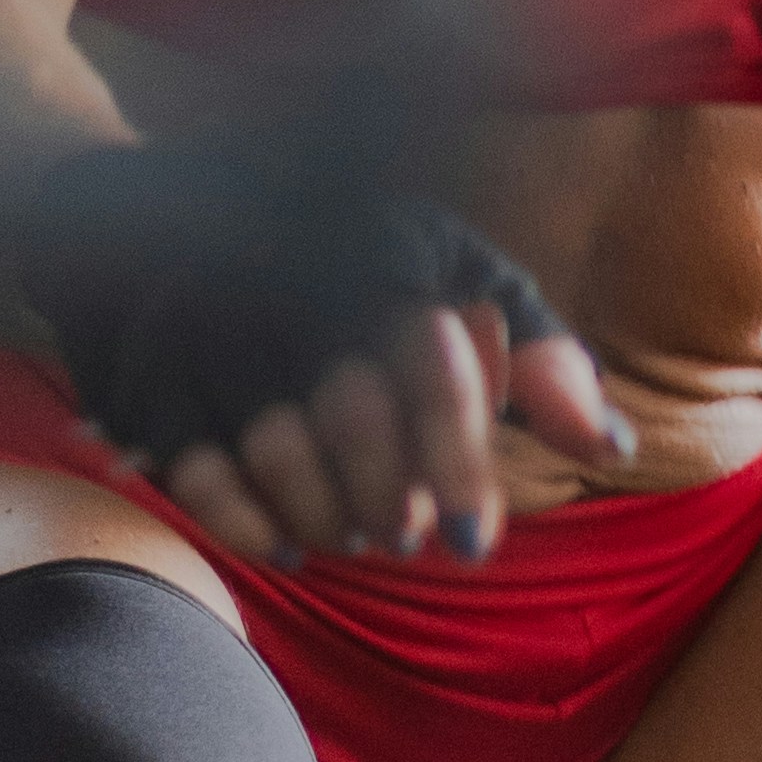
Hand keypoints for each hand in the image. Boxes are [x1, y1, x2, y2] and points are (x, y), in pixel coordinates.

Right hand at [19, 133, 634, 564]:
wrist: (169, 220)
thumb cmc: (350, 264)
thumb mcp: (452, 274)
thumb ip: (536, 354)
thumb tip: (614, 446)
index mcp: (377, 248)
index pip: (428, 358)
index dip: (455, 458)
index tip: (469, 541)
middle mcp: (290, 276)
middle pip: (354, 417)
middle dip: (389, 497)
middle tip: (404, 530)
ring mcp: (212, 323)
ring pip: (279, 452)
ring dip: (326, 517)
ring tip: (351, 528)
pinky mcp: (147, 371)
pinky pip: (200, 474)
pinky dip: (248, 525)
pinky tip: (287, 541)